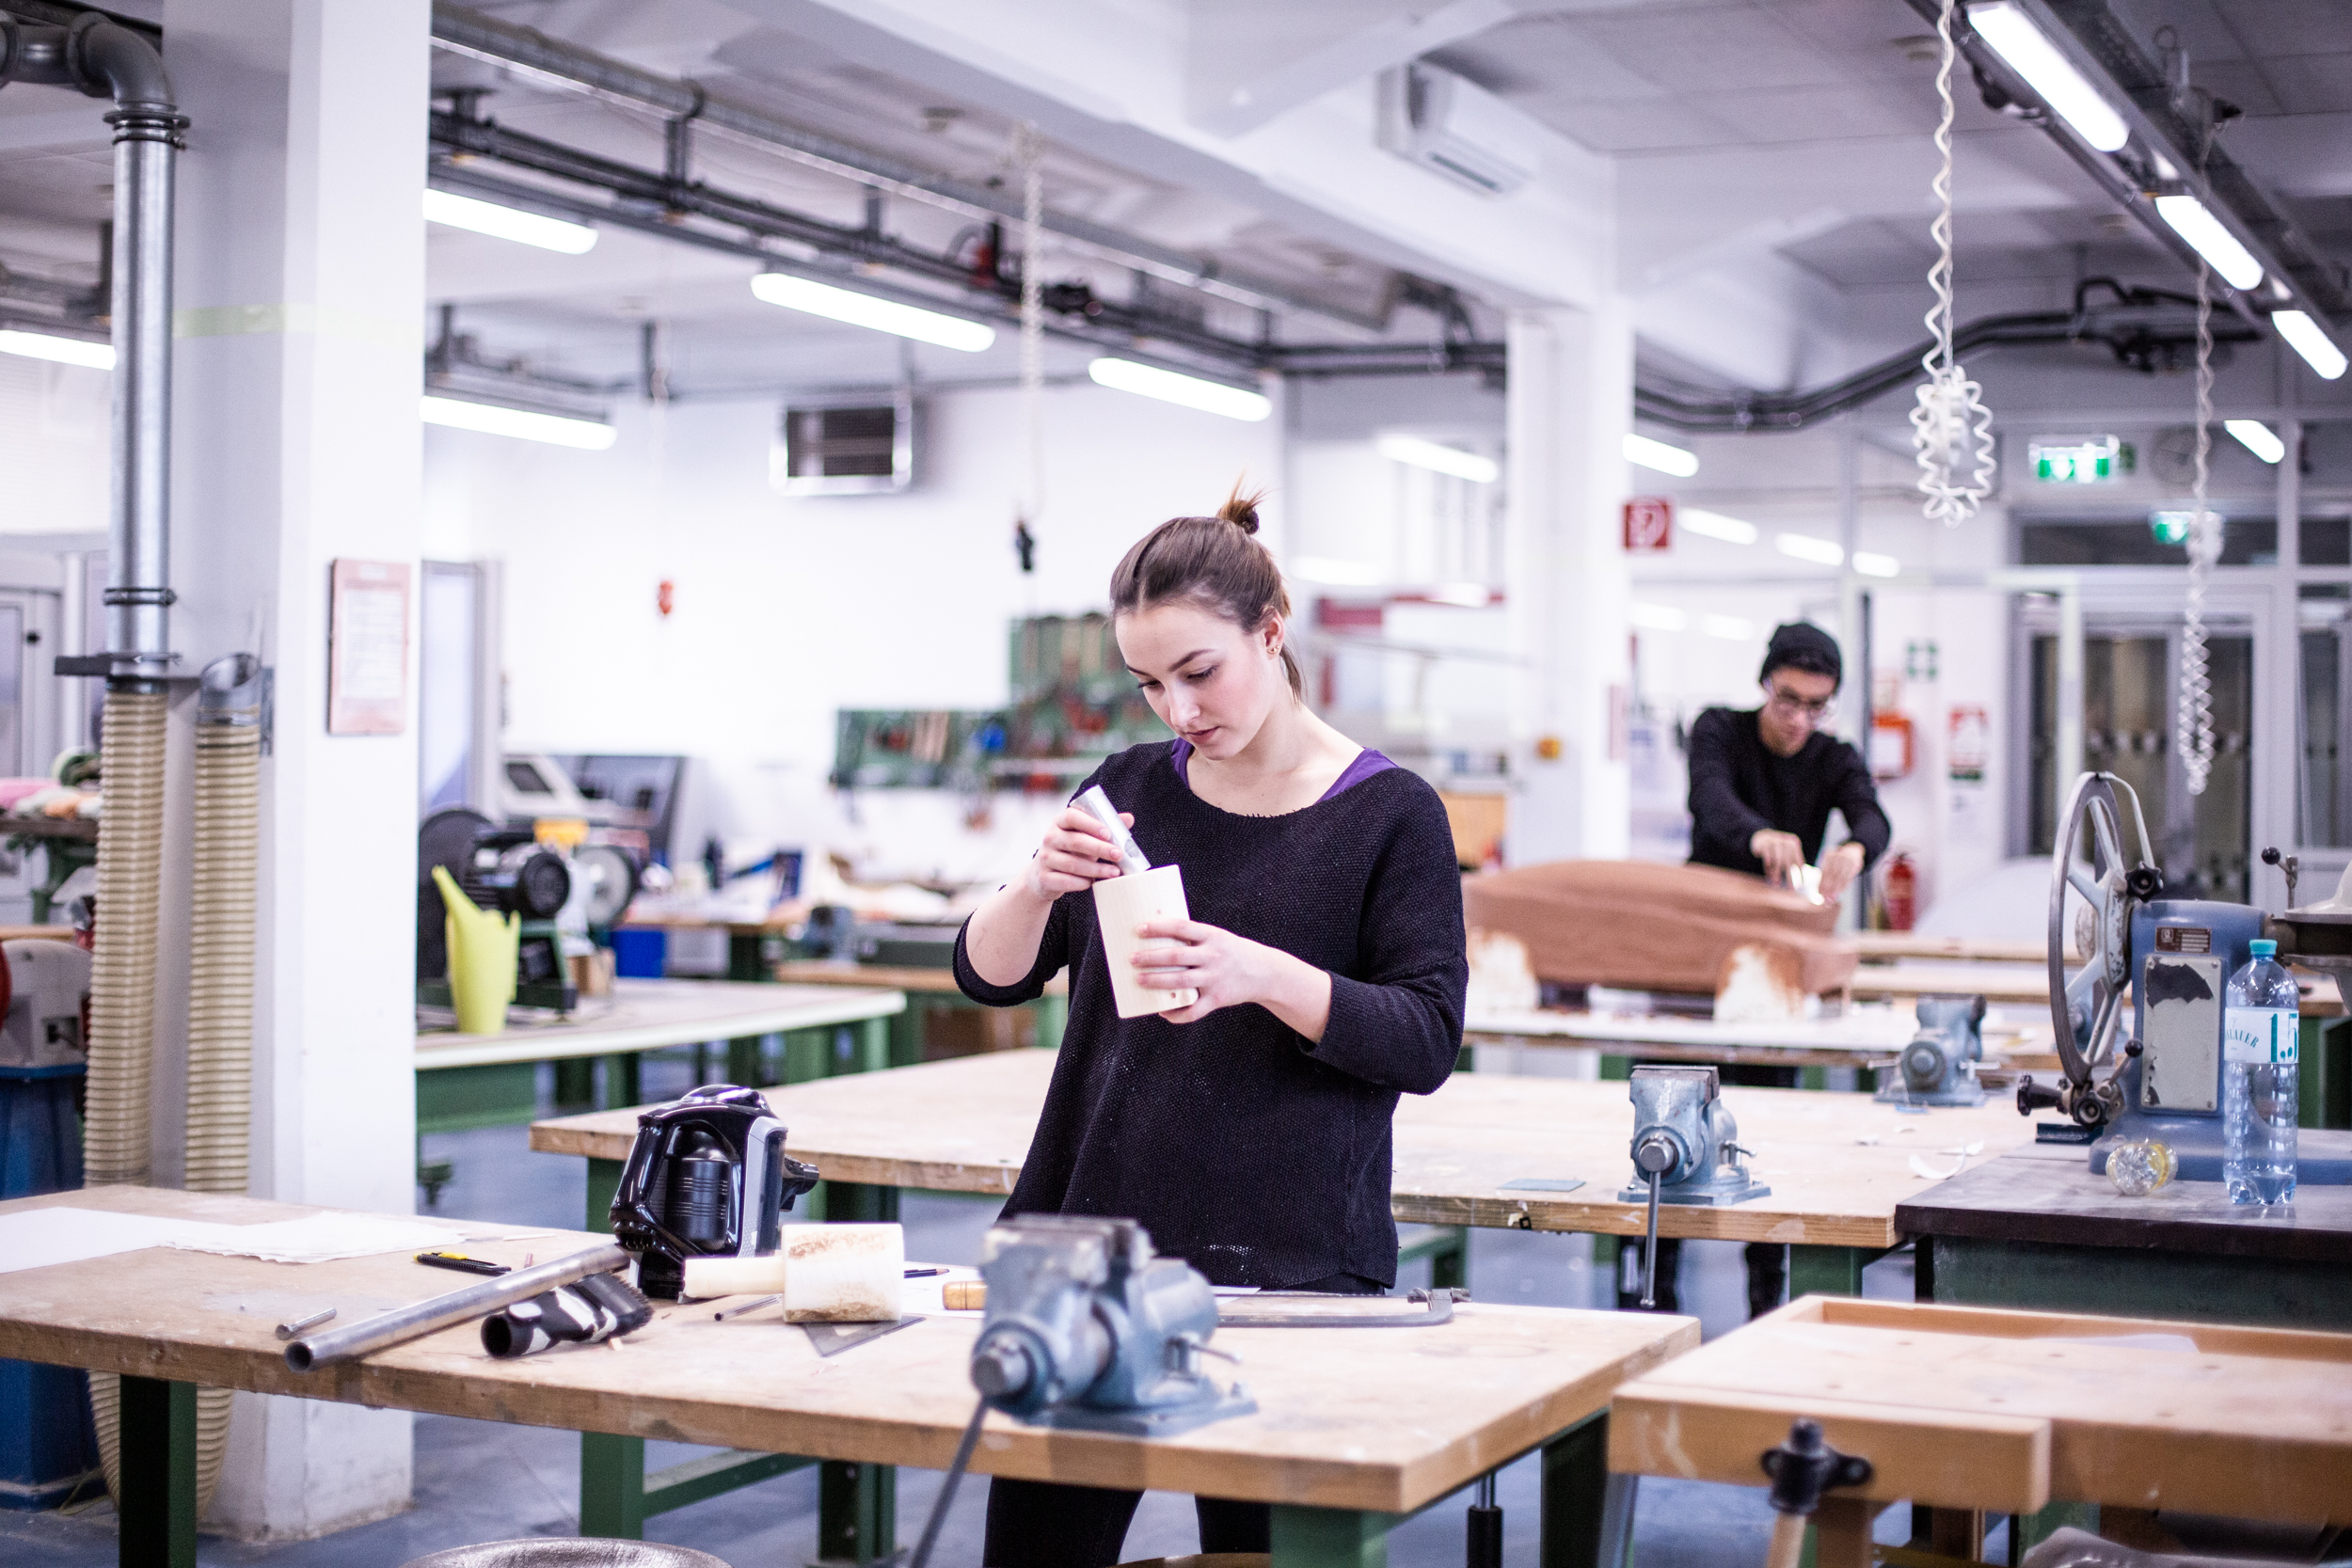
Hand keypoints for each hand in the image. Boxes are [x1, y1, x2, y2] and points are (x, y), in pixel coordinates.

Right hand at [1023, 807, 1130, 900]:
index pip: (1071, 816)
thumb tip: (1128, 818)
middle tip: (1118, 855)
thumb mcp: (1084, 836)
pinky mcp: (1044, 878)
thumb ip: (1104, 828)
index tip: (1108, 833)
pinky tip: (1092, 882)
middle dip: (1100, 848)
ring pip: (1072, 863)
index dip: (1090, 823)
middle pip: (1075, 841)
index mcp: (1060, 823)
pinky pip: (1065, 881)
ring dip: (1096, 869)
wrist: (1043, 875)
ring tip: (1114, 872)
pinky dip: (1081, 883)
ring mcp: (1045, 858)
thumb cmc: (1070, 852)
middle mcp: (1050, 838)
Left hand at [1125, 917, 1298, 1026]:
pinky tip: (1162, 1012)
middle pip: (1176, 956)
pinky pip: (1193, 1010)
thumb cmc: (1231, 952)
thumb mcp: (1217, 938)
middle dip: (1151, 958)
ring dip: (1156, 981)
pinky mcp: (1217, 999)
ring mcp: (1215, 979)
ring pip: (1180, 982)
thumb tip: (1155, 937)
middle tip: (1131, 959)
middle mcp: (1213, 956)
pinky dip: (1176, 1014)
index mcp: (1212, 936)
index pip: (1181, 927)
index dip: (1158, 927)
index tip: (1138, 929)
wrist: (1264, 972)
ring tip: (1138, 980)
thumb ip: (1192, 939)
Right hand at [1749, 828, 1804, 879]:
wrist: (1761, 837)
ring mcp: (1774, 840)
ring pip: (1777, 860)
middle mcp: (1785, 841)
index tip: (1801, 884)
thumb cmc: (1776, 849)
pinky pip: (1767, 858)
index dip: (1801, 873)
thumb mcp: (1786, 852)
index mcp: (1794, 843)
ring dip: (1776, 873)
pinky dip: (1768, 867)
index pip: (1798, 860)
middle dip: (1790, 876)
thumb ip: (1792, 862)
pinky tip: (1768, 874)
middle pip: (1789, 861)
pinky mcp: (1764, 843)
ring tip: (1776, 883)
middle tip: (1791, 888)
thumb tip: (1800, 881)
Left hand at [1818, 841, 1866, 901]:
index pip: (1824, 872)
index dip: (1822, 884)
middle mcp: (1837, 856)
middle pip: (1832, 875)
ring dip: (1836, 889)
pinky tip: (1840, 892)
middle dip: (1828, 889)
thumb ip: (1826, 879)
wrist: (1853, 851)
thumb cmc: (1838, 862)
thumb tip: (1821, 895)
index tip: (1819, 894)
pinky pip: (1848, 876)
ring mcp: (1847, 859)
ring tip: (1832, 899)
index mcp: (1828, 856)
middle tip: (1826, 900)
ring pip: (1840, 877)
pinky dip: (1844, 885)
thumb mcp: (1831, 866)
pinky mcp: (1855, 863)